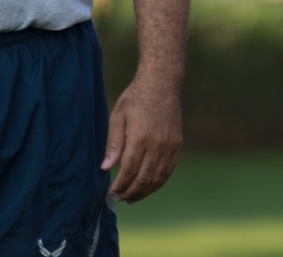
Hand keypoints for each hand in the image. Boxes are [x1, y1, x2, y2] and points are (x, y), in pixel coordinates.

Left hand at [104, 77, 181, 201]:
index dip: (120, 184)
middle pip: (144, 178)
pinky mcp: (177, 144)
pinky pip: (168, 170)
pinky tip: (149, 186)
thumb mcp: (118, 117)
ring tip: (133, 196)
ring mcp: (170, 146)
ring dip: (145, 191)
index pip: (129, 171)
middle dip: (131, 192)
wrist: (162, 83)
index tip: (112, 191)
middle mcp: (157, 144)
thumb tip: (105, 168)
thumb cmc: (136, 98)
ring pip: (158, 178)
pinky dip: (158, 182)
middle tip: (121, 197)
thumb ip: (113, 144)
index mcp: (140, 137)